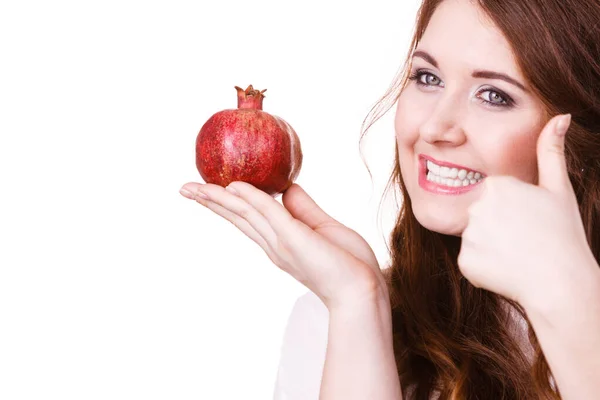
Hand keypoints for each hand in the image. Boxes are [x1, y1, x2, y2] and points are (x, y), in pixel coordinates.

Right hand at [179, 182, 385, 309]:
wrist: (364, 289)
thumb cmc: (350, 263)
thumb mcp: (323, 227)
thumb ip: (304, 208)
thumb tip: (287, 187)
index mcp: (280, 242)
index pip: (247, 219)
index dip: (228, 204)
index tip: (211, 190)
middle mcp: (274, 244)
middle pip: (236, 217)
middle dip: (210, 202)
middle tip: (185, 188)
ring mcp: (281, 242)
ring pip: (243, 214)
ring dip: (217, 199)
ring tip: (192, 188)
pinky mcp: (294, 237)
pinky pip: (268, 212)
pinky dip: (249, 198)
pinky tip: (233, 185)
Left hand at [457, 114, 594, 305]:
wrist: (561, 282)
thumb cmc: (563, 234)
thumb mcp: (559, 189)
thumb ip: (552, 151)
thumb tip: (561, 117)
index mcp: (496, 186)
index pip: (495, 195)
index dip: (514, 210)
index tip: (530, 222)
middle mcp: (477, 207)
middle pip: (482, 215)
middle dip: (499, 227)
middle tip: (525, 240)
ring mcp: (469, 235)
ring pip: (476, 239)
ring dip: (492, 248)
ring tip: (518, 255)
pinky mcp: (464, 261)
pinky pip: (472, 261)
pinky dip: (485, 267)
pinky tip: (507, 269)